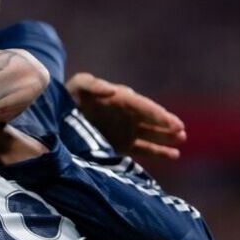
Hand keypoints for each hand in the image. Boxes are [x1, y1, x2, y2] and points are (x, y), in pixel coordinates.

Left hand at [65, 72, 186, 158]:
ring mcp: (126, 131)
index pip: (142, 106)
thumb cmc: (68, 98)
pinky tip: (175, 155)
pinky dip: (159, 152)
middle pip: (151, 119)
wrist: (57, 119)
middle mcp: (127, 115)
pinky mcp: (121, 145)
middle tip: (180, 130)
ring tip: (181, 139)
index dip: (156, 113)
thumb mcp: (78, 86)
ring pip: (151, 134)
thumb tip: (113, 91)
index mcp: (120, 99)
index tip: (169, 120)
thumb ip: (93, 84)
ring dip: (166, 137)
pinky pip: (144, 149)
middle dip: (166, 124)